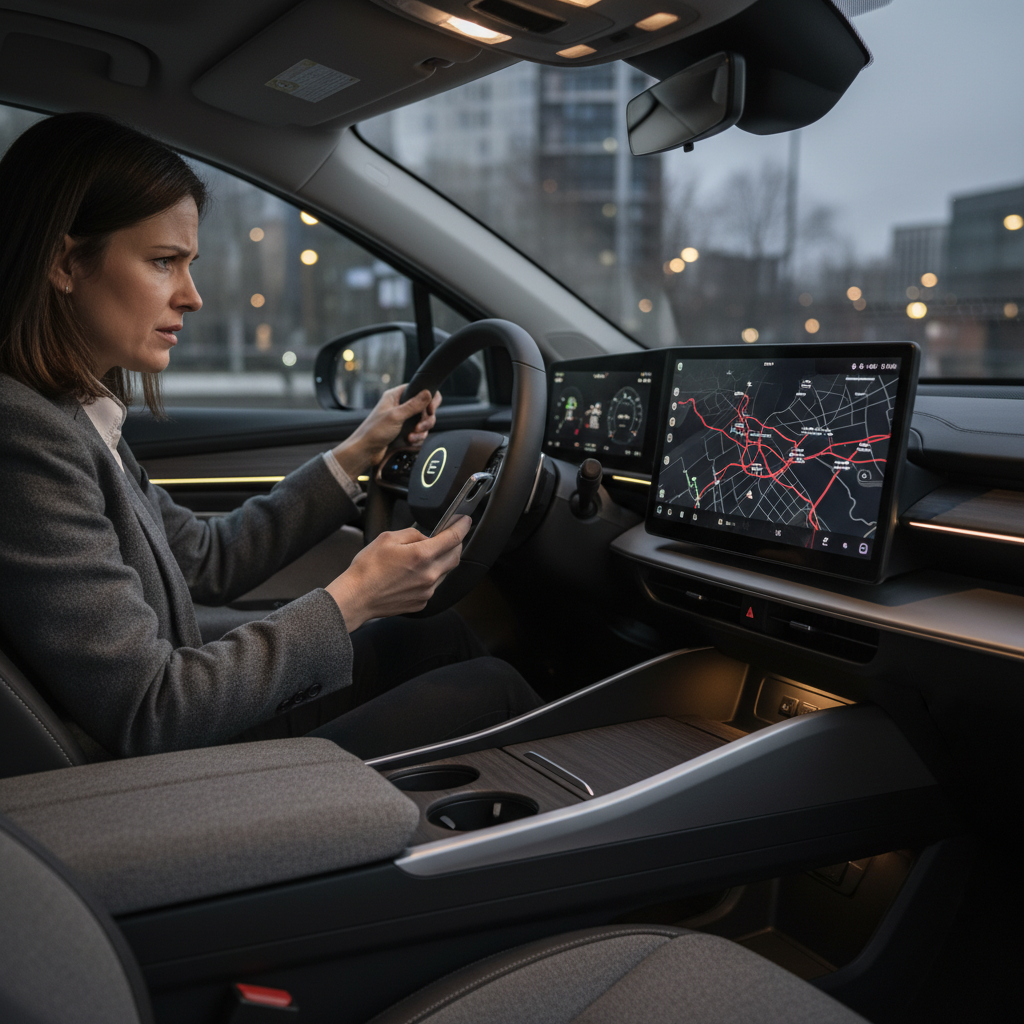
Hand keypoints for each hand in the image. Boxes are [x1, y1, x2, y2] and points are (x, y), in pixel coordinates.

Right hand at [326, 515, 469, 630]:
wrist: (356, 597)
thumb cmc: (367, 568)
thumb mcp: (387, 538)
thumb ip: (412, 534)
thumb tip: (426, 537)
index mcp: (421, 555)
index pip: (453, 538)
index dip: (462, 526)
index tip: (465, 520)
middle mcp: (429, 575)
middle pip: (455, 556)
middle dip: (456, 543)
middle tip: (450, 535)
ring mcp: (427, 591)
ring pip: (445, 571)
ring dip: (442, 560)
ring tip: (426, 554)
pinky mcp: (422, 602)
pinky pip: (434, 585)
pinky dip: (431, 575)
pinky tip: (415, 572)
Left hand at [332, 386, 441, 477]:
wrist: (366, 452)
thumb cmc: (374, 431)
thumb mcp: (395, 416)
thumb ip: (413, 405)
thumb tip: (427, 392)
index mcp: (395, 396)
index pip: (418, 389)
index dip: (428, 398)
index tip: (429, 409)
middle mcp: (401, 406)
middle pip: (425, 407)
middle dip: (426, 419)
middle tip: (419, 426)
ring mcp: (404, 419)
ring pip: (424, 421)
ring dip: (421, 430)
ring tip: (411, 437)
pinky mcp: (406, 431)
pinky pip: (420, 432)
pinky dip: (417, 438)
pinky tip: (409, 441)